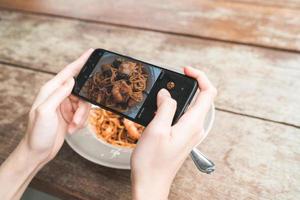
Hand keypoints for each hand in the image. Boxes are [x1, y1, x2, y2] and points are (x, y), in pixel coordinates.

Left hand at [23, 49, 92, 163]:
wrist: (38, 152)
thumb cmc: (37, 133)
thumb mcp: (46, 112)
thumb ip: (59, 94)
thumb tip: (72, 80)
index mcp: (51, 90)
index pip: (69, 71)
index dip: (81, 61)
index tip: (92, 51)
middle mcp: (59, 95)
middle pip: (81, 91)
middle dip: (82, 107)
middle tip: (76, 119)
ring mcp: (65, 105)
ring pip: (84, 104)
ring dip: (81, 117)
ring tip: (72, 127)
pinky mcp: (70, 115)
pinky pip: (83, 114)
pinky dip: (80, 123)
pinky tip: (71, 130)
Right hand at [131, 67, 216, 199]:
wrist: (151, 183)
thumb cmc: (152, 161)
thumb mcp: (156, 129)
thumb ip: (165, 108)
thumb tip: (167, 94)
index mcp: (193, 123)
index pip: (208, 93)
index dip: (200, 77)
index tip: (184, 70)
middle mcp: (196, 128)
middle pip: (201, 98)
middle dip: (187, 85)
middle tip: (169, 81)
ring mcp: (190, 134)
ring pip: (190, 107)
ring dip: (178, 97)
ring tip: (161, 94)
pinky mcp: (183, 138)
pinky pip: (183, 117)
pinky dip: (174, 108)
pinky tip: (159, 110)